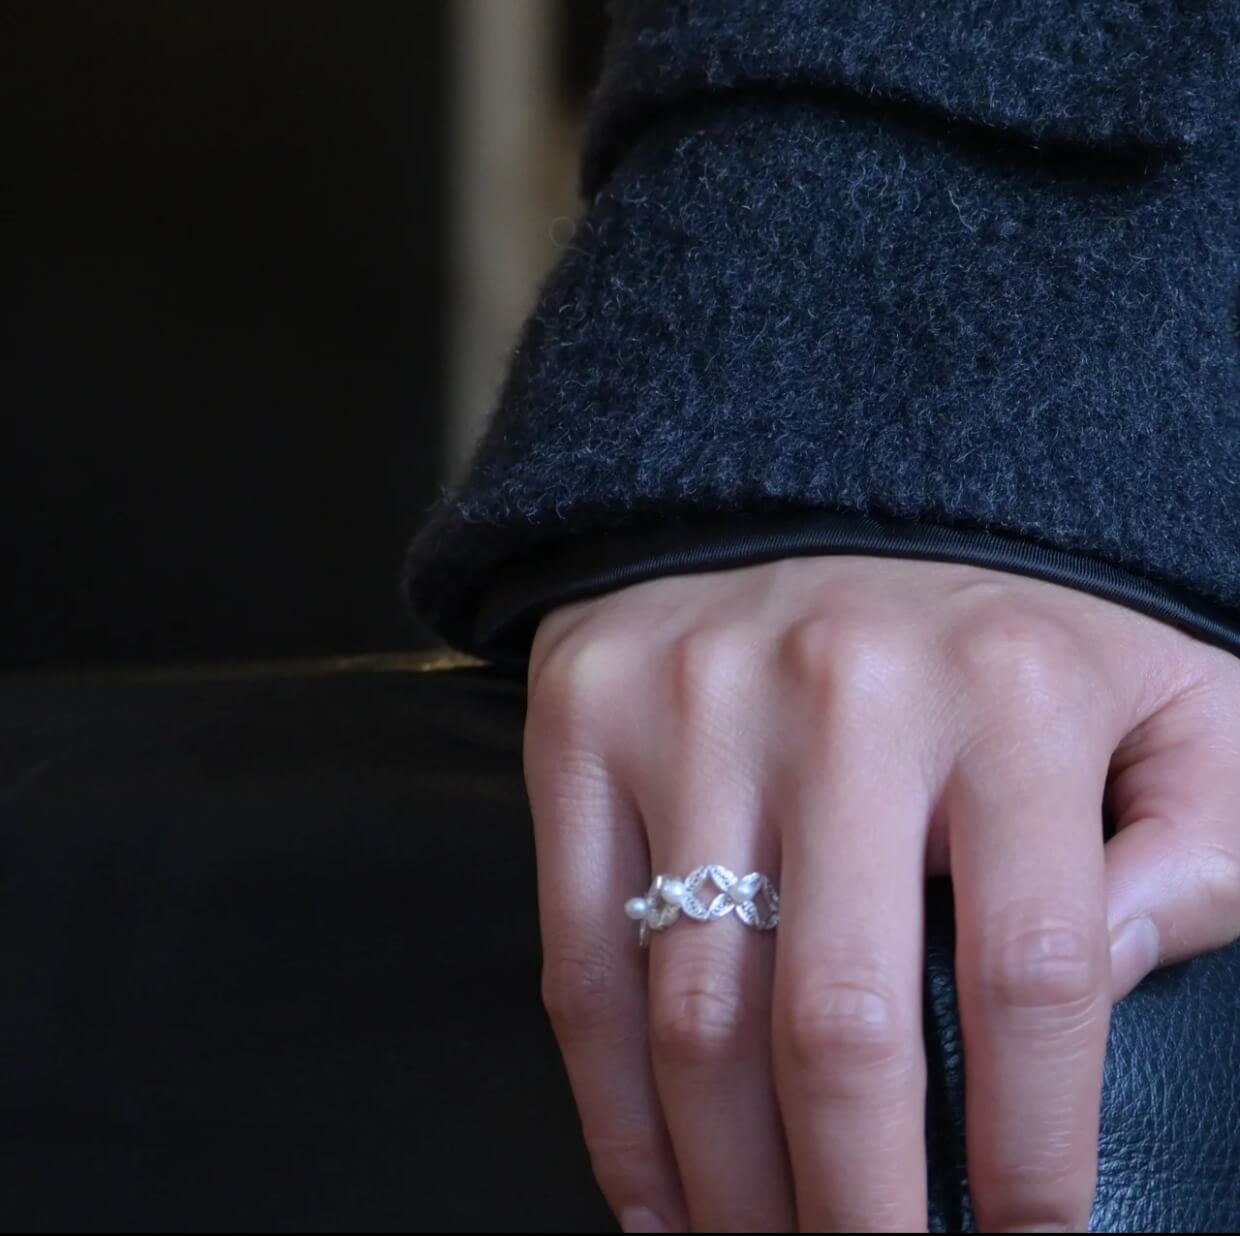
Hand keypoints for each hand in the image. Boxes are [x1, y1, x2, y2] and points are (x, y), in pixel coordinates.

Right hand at [525, 556, 1239, 1232]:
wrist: (801, 478)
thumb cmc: (990, 611)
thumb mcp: (1159, 687)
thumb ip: (1203, 835)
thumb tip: (1110, 981)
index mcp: (1013, 686)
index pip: (1036, 972)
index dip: (1033, 1152)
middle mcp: (840, 693)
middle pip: (839, 1023)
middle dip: (858, 1211)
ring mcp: (690, 707)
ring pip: (693, 1011)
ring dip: (728, 1184)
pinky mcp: (583, 719)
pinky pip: (579, 952)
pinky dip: (608, 1106)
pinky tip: (650, 1194)